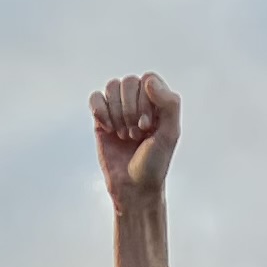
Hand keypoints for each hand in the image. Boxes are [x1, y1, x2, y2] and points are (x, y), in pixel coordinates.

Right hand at [92, 71, 179, 199]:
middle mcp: (138, 101)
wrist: (133, 187)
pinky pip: (96, 98)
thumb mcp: (170, 134)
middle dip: (130, 110)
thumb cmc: (154, 162)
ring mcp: (119, 108)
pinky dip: (100, 111)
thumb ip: (169, 104)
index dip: (145, 101)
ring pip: (112, 86)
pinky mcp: (101, 118)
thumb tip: (148, 81)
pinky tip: (107, 129)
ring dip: (117, 112)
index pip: (148, 80)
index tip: (148, 126)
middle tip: (135, 134)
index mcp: (157, 101)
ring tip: (124, 135)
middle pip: (128, 82)